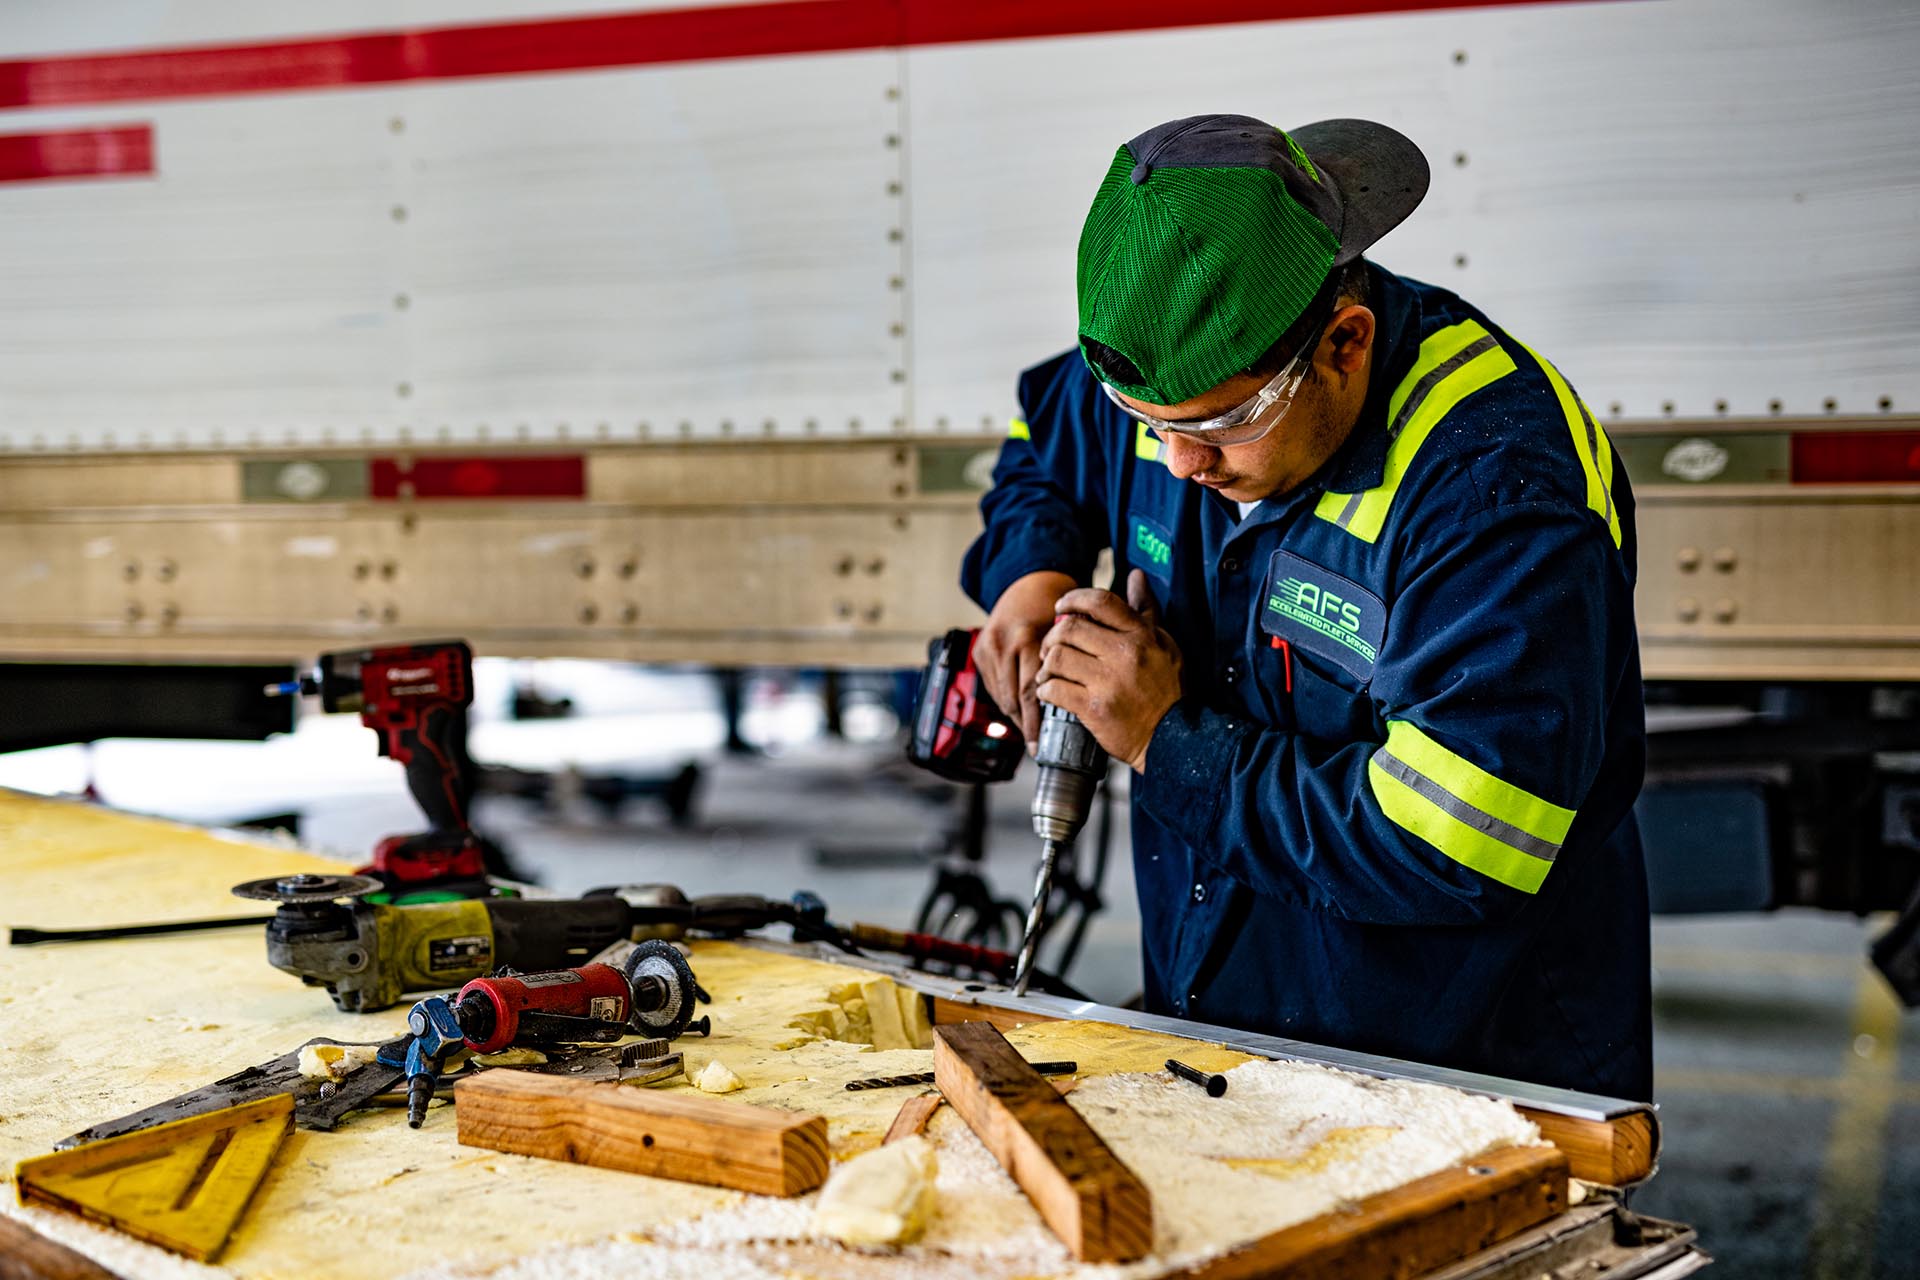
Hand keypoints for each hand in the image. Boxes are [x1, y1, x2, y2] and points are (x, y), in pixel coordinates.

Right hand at [975, 570, 1076, 746]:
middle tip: (1036, 745)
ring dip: (1015, 715)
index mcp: (1028, 638)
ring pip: (1001, 696)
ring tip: (1031, 730)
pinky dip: (1007, 699)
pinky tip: (1019, 709)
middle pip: (1012, 699)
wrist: (1032, 582)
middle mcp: (1004, 643)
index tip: (1040, 746)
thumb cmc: (1059, 608)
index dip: (1035, 723)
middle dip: (1025, 725)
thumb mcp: (1071, 633)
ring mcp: (988, 647)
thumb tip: (1078, 704)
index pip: (1029, 692)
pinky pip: (993, 686)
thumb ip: (1072, 663)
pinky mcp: (979, 651)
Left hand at [1036, 569, 1182, 771]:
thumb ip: (1145, 610)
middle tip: (1051, 646)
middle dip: (1052, 635)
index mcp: (1141, 635)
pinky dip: (1045, 689)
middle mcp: (1125, 654)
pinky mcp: (1094, 709)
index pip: (1100, 602)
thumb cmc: (1168, 690)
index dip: (1074, 599)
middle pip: (1069, 628)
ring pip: (1057, 658)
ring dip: (1046, 664)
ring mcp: (1109, 682)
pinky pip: (1054, 689)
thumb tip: (1136, 576)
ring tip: (1049, 672)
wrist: (1171, 739)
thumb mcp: (1164, 644)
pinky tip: (1050, 692)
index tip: (1062, 606)